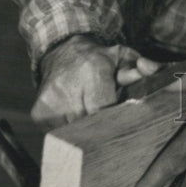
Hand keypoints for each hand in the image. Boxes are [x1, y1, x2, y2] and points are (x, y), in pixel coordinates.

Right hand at [31, 34, 158, 127]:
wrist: (63, 52)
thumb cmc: (99, 59)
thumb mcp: (125, 57)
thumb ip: (143, 67)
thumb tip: (146, 70)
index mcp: (93, 71)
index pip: (107, 110)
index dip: (116, 118)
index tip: (121, 119)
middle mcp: (68, 86)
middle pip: (92, 126)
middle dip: (102, 125)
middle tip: (107, 115)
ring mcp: (51, 101)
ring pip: (76, 133)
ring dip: (85, 129)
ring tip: (89, 112)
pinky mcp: (39, 113)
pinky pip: (61, 134)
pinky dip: (70, 130)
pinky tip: (75, 114)